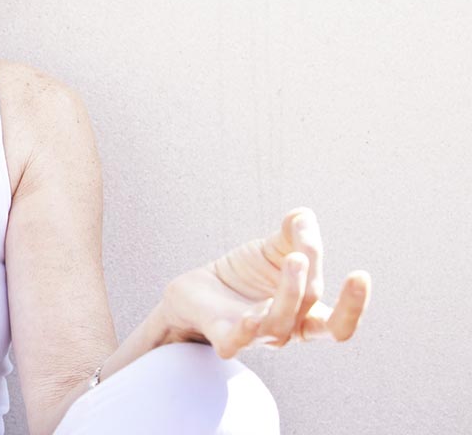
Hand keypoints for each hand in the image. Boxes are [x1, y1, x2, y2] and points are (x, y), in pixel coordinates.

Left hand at [157, 207, 371, 358]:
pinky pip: (236, 343)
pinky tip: (250, 318)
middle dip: (308, 281)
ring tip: (292, 259)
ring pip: (279, 325)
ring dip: (288, 292)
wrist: (199, 287)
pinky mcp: (223, 337)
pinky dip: (245, 333)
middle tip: (302, 254)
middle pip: (309, 313)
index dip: (354, 306)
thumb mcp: (275, 247)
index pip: (339, 325)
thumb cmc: (245, 273)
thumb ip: (296, 232)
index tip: (360, 274)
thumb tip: (304, 217)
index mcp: (305, 315)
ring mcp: (256, 337)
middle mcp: (286, 331)